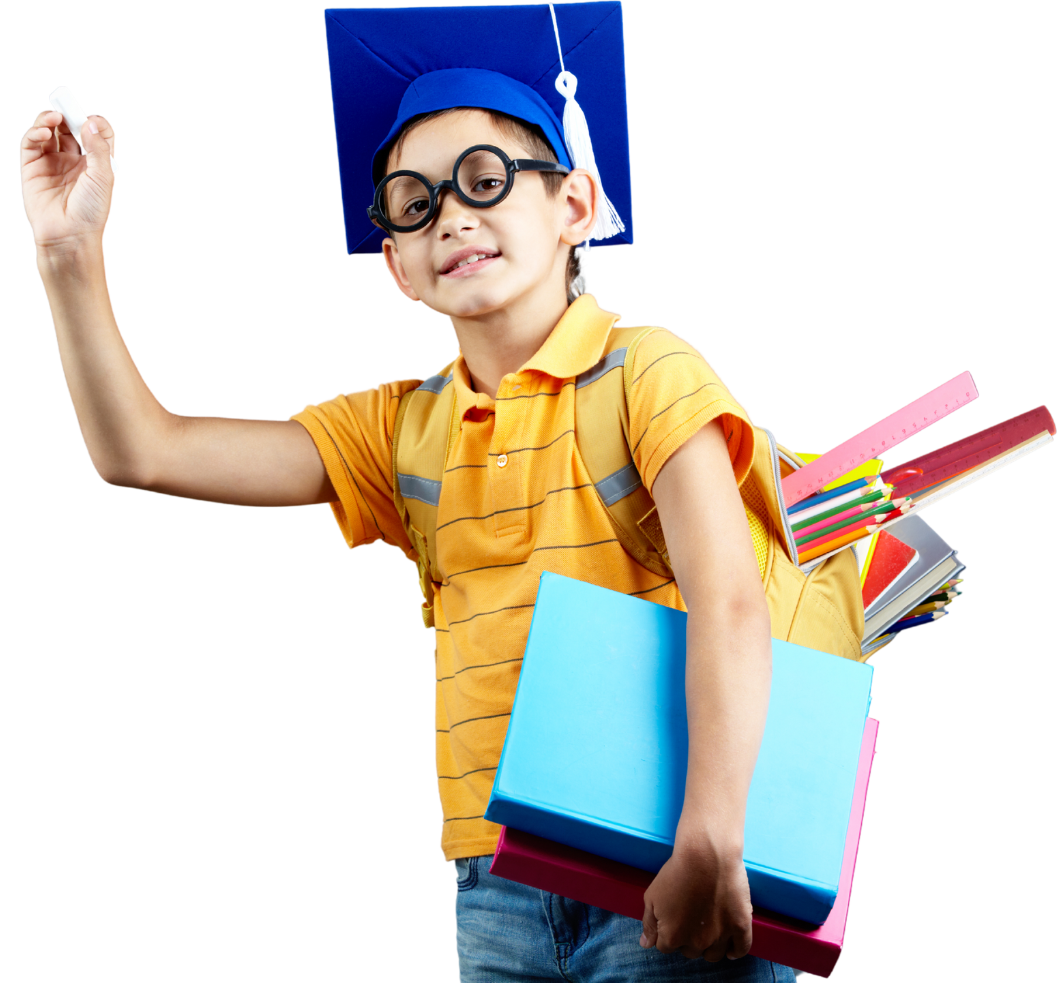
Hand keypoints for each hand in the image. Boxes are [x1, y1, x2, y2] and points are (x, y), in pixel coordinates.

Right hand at [19, 109, 115, 252]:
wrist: (69, 234)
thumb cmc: (90, 212)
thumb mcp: (103, 178)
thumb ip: (98, 148)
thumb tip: (91, 121)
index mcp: (95, 163)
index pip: (95, 134)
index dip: (94, 123)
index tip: (91, 118)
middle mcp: (74, 161)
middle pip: (70, 127)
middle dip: (68, 113)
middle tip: (65, 105)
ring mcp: (52, 163)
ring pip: (49, 131)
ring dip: (50, 119)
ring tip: (54, 117)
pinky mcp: (33, 167)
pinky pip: (32, 143)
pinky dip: (36, 133)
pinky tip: (44, 132)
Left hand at [639, 836, 752, 961]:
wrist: (705, 854)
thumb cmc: (676, 872)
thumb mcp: (652, 895)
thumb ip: (649, 924)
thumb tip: (646, 944)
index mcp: (673, 936)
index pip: (667, 947)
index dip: (669, 934)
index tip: (674, 920)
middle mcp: (697, 942)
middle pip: (691, 951)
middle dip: (689, 939)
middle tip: (692, 919)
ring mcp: (720, 937)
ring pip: (714, 954)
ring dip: (710, 946)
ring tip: (709, 931)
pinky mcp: (740, 927)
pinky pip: (741, 949)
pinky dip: (735, 951)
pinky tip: (730, 949)